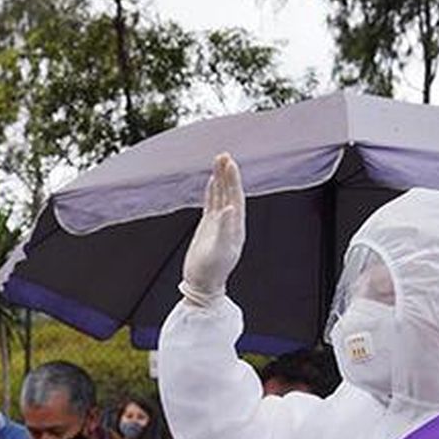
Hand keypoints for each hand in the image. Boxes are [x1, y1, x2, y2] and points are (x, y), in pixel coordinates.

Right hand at [180, 153, 245, 305]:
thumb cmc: (211, 271)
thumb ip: (224, 228)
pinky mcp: (208, 227)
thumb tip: (229, 208)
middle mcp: (230, 222)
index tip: (230, 164)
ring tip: (218, 161)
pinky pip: (211, 204)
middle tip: (223, 155)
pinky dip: (212, 191)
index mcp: (236, 227)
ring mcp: (219, 224)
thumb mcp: (218, 250)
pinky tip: (211, 181)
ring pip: (221, 196)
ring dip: (220, 179)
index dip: (234, 181)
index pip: (236, 198)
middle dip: (227, 174)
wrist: (201, 284)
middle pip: (229, 193)